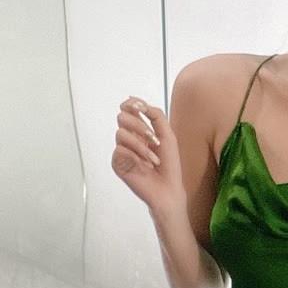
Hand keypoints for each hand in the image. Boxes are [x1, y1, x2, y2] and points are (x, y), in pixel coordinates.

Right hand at [112, 97, 184, 215]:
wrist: (168, 187)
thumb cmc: (169, 164)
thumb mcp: (167, 135)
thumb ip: (155, 115)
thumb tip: (136, 100)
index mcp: (141, 129)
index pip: (128, 109)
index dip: (131, 104)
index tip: (141, 107)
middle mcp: (129, 137)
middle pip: (121, 117)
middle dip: (140, 126)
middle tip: (154, 139)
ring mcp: (122, 150)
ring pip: (120, 134)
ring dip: (141, 145)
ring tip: (153, 159)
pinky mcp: (117, 163)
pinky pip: (120, 151)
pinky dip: (136, 157)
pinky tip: (145, 166)